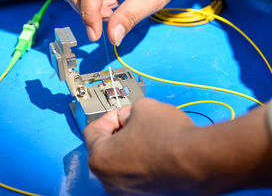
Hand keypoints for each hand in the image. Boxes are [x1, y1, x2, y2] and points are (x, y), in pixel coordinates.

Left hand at [84, 98, 199, 194]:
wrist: (200, 162)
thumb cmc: (169, 137)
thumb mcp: (142, 107)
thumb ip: (128, 111)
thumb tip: (130, 117)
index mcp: (100, 158)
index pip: (93, 131)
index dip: (108, 116)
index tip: (121, 113)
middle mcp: (109, 179)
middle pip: (106, 148)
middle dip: (119, 131)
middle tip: (135, 120)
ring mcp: (128, 190)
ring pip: (121, 161)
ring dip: (131, 146)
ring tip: (149, 134)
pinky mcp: (146, 194)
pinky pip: (136, 172)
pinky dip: (142, 160)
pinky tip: (157, 149)